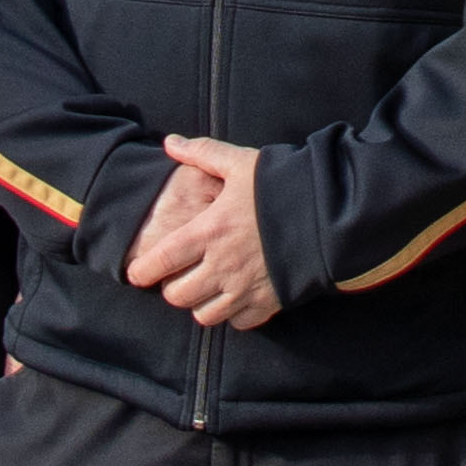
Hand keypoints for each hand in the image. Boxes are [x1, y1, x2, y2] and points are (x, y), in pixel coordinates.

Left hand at [125, 135, 280, 331]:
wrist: (329, 213)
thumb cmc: (281, 185)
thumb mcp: (241, 163)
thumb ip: (202, 153)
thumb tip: (170, 143)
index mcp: (209, 232)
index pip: (161, 261)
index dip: (142, 271)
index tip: (136, 274)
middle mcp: (222, 265)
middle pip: (177, 295)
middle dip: (172, 289)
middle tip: (178, 277)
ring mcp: (245, 288)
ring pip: (204, 315)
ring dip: (200, 304)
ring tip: (206, 289)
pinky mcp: (268, 303)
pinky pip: (238, 322)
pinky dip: (232, 314)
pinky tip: (236, 296)